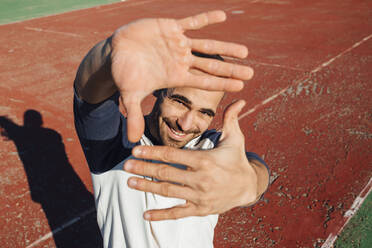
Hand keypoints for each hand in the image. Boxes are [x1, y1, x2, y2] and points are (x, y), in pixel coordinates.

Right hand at [110, 10, 253, 141]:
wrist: (116, 52)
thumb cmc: (124, 74)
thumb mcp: (129, 95)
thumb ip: (133, 115)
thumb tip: (132, 141)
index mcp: (176, 76)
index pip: (203, 82)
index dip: (221, 84)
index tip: (240, 87)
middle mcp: (181, 61)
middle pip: (210, 66)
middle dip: (230, 70)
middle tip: (251, 73)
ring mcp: (178, 44)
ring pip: (206, 46)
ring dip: (225, 48)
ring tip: (245, 53)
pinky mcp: (170, 27)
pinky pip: (192, 21)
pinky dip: (205, 18)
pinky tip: (223, 16)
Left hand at [123, 100, 258, 220]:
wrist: (249, 186)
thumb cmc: (238, 159)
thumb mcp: (236, 138)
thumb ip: (231, 118)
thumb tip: (240, 100)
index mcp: (204, 160)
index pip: (172, 155)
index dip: (152, 152)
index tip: (135, 149)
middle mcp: (200, 179)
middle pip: (165, 173)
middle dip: (143, 168)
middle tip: (125, 166)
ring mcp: (199, 196)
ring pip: (168, 191)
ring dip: (147, 187)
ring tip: (129, 183)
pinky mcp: (201, 209)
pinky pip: (178, 213)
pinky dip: (161, 215)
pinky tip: (146, 215)